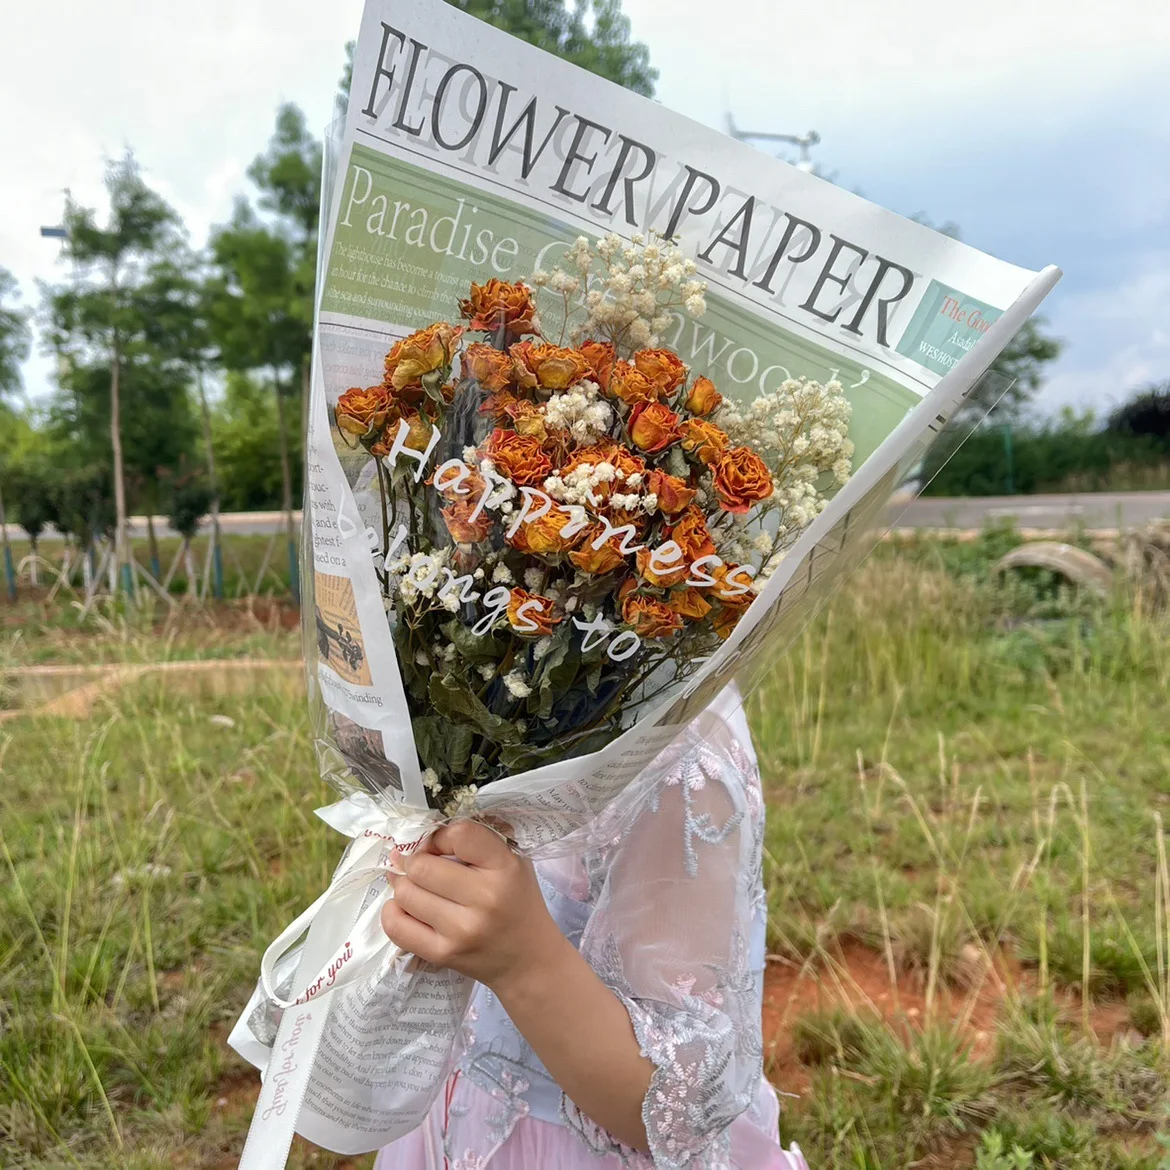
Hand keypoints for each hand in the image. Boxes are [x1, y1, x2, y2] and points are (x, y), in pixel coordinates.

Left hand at [380, 820, 569, 991]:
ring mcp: (461, 930)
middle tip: (420, 864)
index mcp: (504, 869)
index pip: (459, 835)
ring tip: (414, 884)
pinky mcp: (442, 954)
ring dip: (404, 884)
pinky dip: (393, 911)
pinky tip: (406, 907)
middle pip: (422, 867)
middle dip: (415, 861)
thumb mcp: (513, 861)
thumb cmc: (517, 901)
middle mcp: (484, 899)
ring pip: (405, 894)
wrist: (528, 959)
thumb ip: (479, 840)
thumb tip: (427, 830)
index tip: (441, 845)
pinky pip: (396, 926)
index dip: (440, 836)